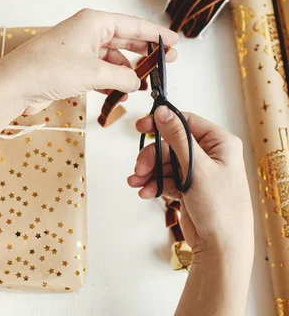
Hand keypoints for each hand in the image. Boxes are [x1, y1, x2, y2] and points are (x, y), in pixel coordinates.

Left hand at [0, 9, 178, 113]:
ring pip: (110, 60)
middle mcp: (86, 32)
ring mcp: (77, 50)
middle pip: (123, 40)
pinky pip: (97, 73)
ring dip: (124, 74)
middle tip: (164, 65)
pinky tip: (118, 94)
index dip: (155, 35)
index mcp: (94, 22)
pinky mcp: (69, 68)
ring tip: (140, 87)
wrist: (15, 85)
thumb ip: (122, 77)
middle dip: (143, 54)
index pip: (133, 25)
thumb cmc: (50, 69)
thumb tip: (136, 82)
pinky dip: (109, 82)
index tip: (174, 43)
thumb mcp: (94, 72)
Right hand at [128, 109, 253, 257]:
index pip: (185, 122)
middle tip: (138, 169)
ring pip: (164, 163)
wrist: (221, 246)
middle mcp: (209, 154)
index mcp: (219, 143)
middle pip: (169, 145)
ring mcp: (197, 172)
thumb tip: (162, 112)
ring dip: (148, 173)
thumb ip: (177, 138)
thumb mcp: (197, 168)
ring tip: (137, 184)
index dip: (161, 123)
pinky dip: (153, 184)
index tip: (140, 126)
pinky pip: (165, 179)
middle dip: (151, 157)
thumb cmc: (220, 208)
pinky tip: (145, 193)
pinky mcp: (188, 187)